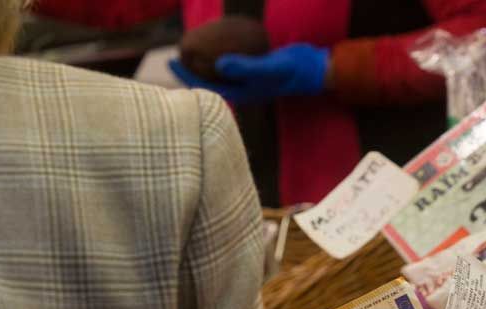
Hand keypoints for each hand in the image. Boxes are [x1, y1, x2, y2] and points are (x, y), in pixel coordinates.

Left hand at [168, 43, 329, 104]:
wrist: (314, 69)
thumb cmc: (293, 71)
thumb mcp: (269, 68)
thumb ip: (245, 67)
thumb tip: (218, 64)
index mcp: (242, 94)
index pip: (207, 87)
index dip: (187, 76)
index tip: (171, 61)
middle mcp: (243, 88)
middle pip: (209, 80)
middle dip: (190, 69)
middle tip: (173, 52)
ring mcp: (249, 79)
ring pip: (219, 71)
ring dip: (203, 61)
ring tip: (190, 46)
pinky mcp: (255, 68)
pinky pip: (232, 61)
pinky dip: (221, 52)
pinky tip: (216, 38)